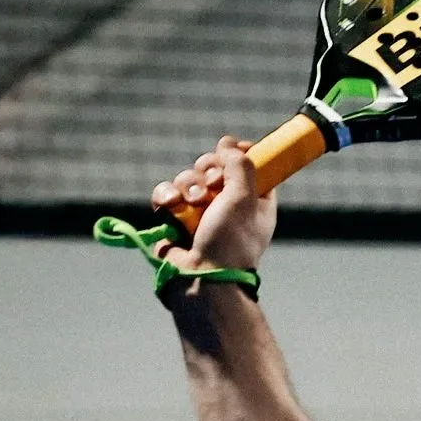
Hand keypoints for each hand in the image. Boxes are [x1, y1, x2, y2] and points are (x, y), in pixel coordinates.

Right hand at [151, 136, 274, 269]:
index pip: (249, 166)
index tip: (235, 150)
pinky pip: (167, 193)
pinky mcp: (174, 219)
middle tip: (212, 183)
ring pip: (187, 178)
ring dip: (187, 186)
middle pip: (214, 166)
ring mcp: (199, 212)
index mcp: (253, 201)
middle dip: (208, 170)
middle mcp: (227, 204)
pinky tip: (171, 206)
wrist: (201, 277)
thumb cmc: (230, 242)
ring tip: (192, 204)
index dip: (240, 155)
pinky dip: (166, 196)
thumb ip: (239, 165)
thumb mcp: (244, 198)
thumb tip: (229, 142)